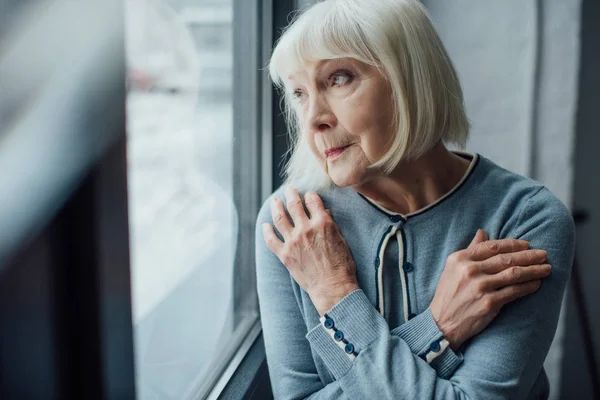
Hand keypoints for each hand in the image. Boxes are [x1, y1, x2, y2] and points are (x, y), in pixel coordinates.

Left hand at [262, 187, 358, 314]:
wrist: (332, 287)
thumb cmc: (342, 266)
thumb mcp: (341, 240)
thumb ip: (330, 224)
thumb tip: (324, 212)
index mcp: (322, 223)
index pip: (313, 201)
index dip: (310, 195)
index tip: (308, 195)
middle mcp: (306, 229)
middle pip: (294, 205)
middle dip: (290, 194)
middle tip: (289, 190)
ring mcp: (293, 241)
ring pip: (279, 218)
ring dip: (276, 206)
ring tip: (274, 201)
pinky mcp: (284, 254)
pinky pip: (271, 240)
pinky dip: (266, 231)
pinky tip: (265, 225)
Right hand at [430, 229, 550, 350]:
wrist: (442, 323)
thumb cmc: (449, 294)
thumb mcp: (453, 268)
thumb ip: (469, 250)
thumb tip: (482, 232)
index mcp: (460, 259)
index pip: (491, 247)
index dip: (512, 244)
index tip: (526, 244)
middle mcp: (469, 270)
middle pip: (505, 259)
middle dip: (528, 256)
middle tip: (543, 254)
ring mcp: (480, 287)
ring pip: (513, 274)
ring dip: (533, 270)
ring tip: (546, 268)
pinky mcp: (489, 303)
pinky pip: (514, 291)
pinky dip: (528, 287)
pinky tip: (537, 284)